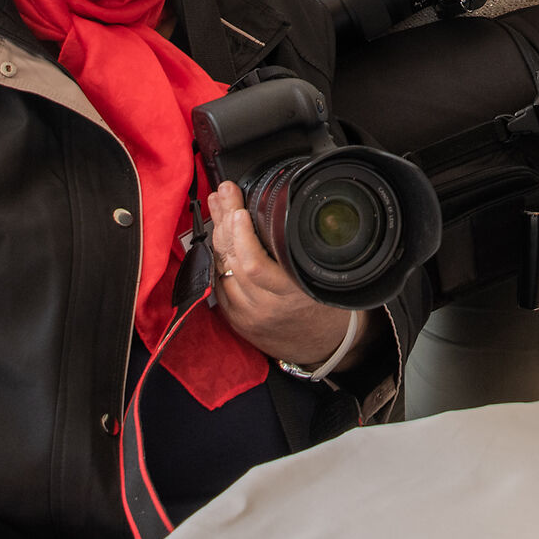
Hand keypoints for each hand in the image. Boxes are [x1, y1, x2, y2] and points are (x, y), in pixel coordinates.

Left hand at [206, 182, 367, 364]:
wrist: (316, 344)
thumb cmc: (320, 305)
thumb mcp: (318, 275)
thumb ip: (297, 250)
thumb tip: (277, 209)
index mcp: (291, 293)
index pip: (255, 265)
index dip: (242, 235)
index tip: (239, 209)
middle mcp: (266, 305)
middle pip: (233, 257)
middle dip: (226, 220)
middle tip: (224, 194)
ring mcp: (246, 313)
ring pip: (222, 266)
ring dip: (218, 234)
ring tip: (219, 206)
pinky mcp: (234, 318)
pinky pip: (217, 281)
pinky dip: (217, 256)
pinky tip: (218, 235)